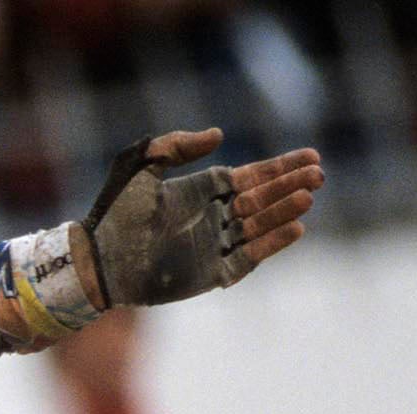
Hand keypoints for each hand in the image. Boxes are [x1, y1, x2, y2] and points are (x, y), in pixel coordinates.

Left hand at [78, 129, 321, 307]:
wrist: (96, 260)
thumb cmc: (113, 212)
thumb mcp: (140, 165)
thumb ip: (175, 146)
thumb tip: (219, 136)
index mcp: (200, 191)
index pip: (250, 177)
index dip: (280, 168)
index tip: (310, 157)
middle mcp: (211, 217)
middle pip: (261, 200)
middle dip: (290, 186)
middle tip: (319, 175)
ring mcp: (212, 246)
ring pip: (259, 227)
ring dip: (284, 211)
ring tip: (307, 197)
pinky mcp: (209, 274)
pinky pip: (247, 258)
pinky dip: (270, 244)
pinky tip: (295, 228)